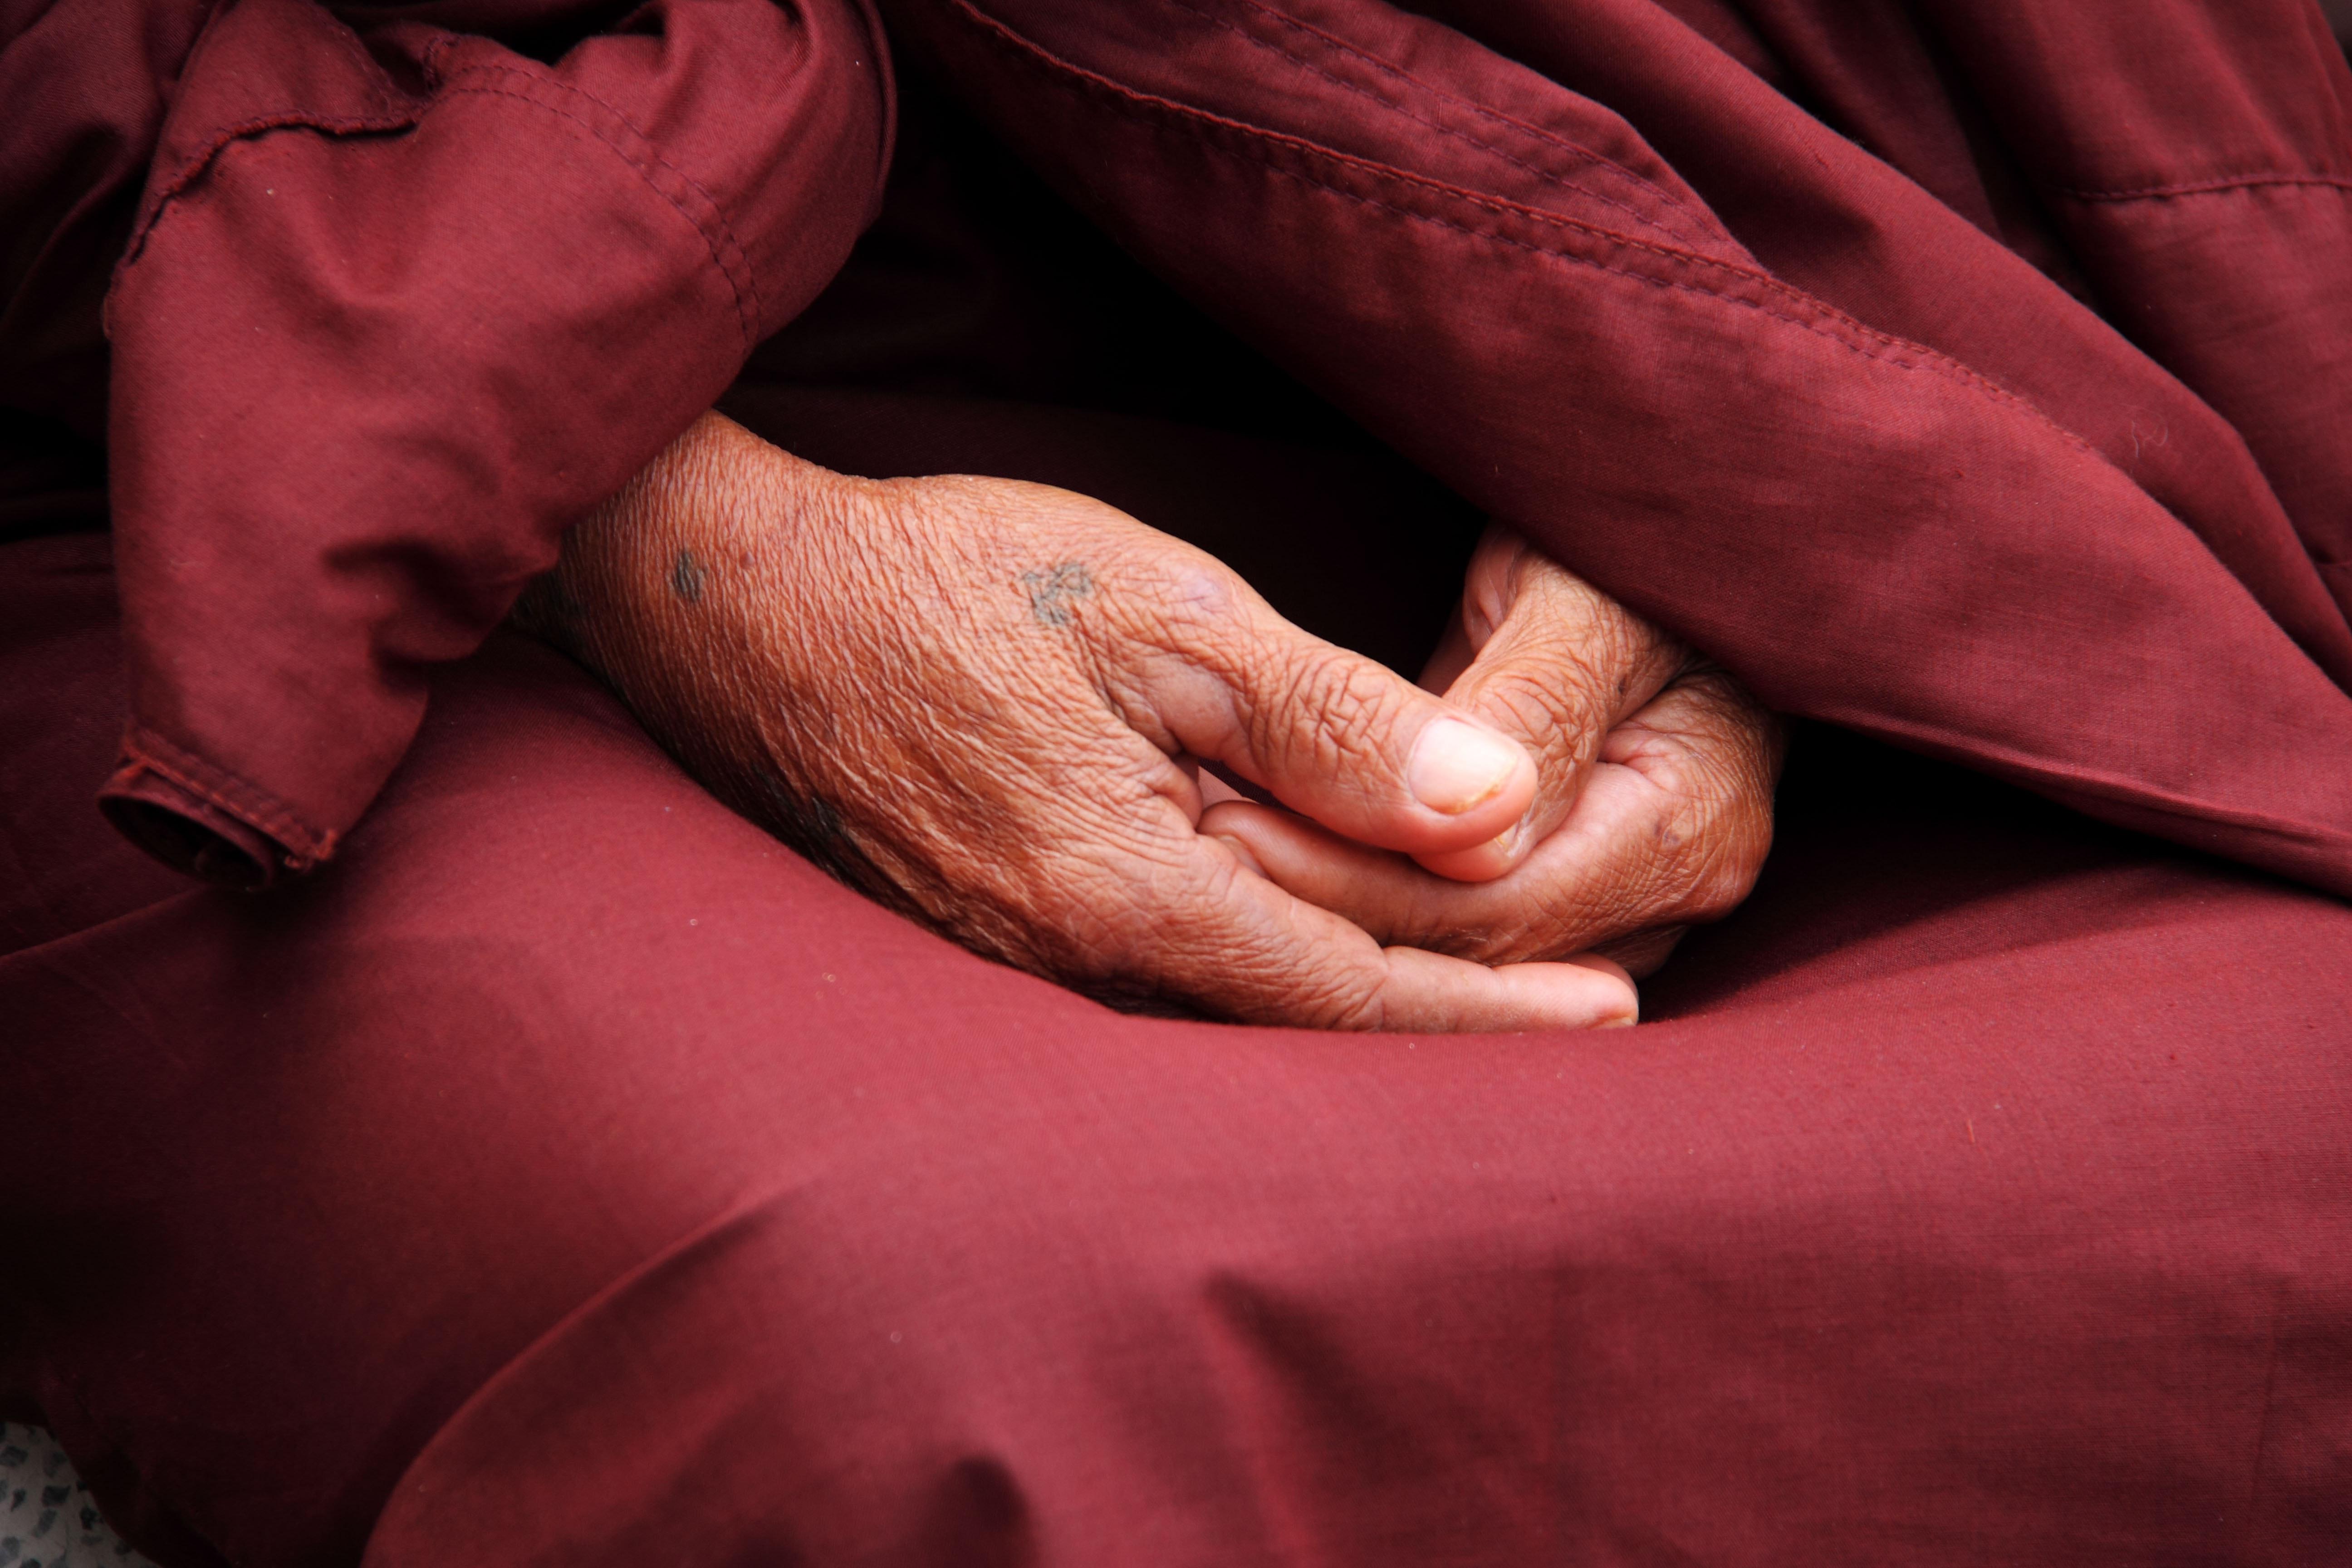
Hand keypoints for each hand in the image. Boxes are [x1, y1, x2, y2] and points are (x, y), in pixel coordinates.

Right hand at [521, 413, 1637, 1030]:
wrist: (745, 608)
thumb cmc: (956, 584)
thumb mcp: (1162, 612)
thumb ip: (1328, 717)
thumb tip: (1487, 808)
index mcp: (1133, 891)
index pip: (1357, 991)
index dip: (1494, 1011)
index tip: (1615, 1019)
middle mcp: (1078, 965)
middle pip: (1307, 1024)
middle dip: (1456, 1020)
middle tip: (1598, 1004)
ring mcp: (1026, 968)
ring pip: (1240, 1012)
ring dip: (1372, 999)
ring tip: (1500, 982)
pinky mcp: (994, 941)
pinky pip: (1167, 983)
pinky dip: (1273, 966)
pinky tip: (1329, 938)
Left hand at [1201, 525, 1783, 977]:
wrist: (1642, 541)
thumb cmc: (1620, 542)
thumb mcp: (1577, 595)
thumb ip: (1531, 709)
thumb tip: (1473, 840)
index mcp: (1693, 825)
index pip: (1507, 908)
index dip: (1361, 882)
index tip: (1234, 826)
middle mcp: (1673, 891)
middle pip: (1478, 948)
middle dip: (1334, 907)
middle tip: (1202, 842)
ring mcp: (1624, 904)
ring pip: (1459, 956)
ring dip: (1338, 913)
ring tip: (1215, 851)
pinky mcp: (1560, 888)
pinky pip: (1454, 927)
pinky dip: (1366, 897)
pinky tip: (1271, 853)